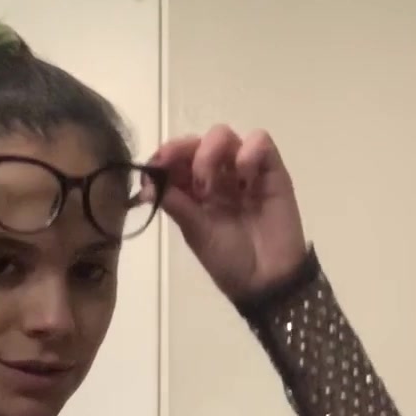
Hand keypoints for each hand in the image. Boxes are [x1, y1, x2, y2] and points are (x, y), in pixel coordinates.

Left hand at [148, 127, 307, 301]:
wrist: (267, 280)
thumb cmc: (229, 260)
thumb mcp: (195, 233)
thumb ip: (175, 205)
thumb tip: (145, 186)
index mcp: (194, 190)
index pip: (176, 159)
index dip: (164, 155)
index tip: (155, 165)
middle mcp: (217, 175)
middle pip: (197, 141)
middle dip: (183, 150)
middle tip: (184, 175)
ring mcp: (243, 169)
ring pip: (223, 135)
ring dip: (211, 153)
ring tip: (210, 187)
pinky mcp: (271, 169)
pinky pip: (260, 141)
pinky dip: (248, 152)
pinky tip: (245, 179)